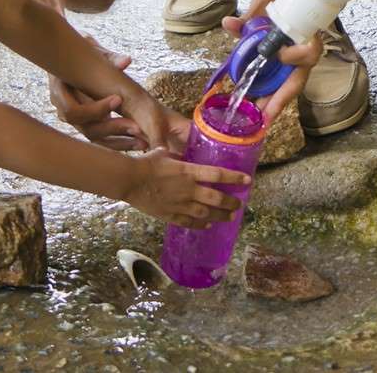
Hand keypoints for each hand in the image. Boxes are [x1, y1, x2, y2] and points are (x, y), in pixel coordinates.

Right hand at [50, 44, 144, 150]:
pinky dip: (120, 143)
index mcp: (59, 92)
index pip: (73, 110)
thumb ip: (108, 57)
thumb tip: (125, 61)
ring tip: (142, 142)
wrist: (72, 61)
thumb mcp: (91, 51)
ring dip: (120, 141)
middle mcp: (63, 111)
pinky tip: (139, 143)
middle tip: (137, 127)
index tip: (118, 100)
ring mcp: (75, 122)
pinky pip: (102, 141)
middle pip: (86, 128)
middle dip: (113, 128)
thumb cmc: (80, 54)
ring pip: (95, 138)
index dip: (95, 109)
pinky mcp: (88, 127)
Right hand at [123, 147, 248, 226]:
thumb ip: (175, 155)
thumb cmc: (146, 163)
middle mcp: (189, 189)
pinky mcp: (170, 215)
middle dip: (230, 202)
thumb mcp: (163, 154)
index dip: (234, 178)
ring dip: (219, 216)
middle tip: (238, 204)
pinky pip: (189, 222)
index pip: (218, 174)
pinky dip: (200, 224)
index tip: (247, 180)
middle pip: (216, 198)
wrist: (130, 180)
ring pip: (206, 213)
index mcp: (189, 171)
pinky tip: (206, 225)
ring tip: (229, 217)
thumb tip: (177, 151)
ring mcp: (180, 204)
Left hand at [221, 0, 320, 129]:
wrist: (291, 2)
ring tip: (256, 121)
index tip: (279, 54)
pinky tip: (255, 114)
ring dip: (272, 106)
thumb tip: (228, 24)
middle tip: (264, 116)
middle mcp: (303, 57)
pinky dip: (269, 102)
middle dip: (280, 101)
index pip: (309, 52)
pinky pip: (279, 90)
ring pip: (287, 91)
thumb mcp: (267, 2)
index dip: (296, 56)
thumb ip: (250, 13)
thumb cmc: (282, 1)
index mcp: (304, 36)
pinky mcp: (285, 72)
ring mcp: (295, 67)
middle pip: (296, 82)